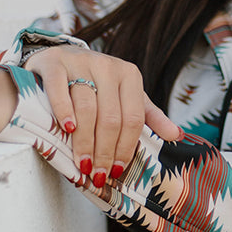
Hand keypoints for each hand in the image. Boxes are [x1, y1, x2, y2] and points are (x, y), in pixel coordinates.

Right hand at [23, 47, 181, 185]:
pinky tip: (66, 129)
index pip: (133, 119)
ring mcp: (80, 62)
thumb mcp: (126, 96)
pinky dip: (63, 111)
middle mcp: (107, 66)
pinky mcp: (55, 63)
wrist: (62, 57)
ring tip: (82, 163)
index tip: (117, 171)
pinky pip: (59, 89)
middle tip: (98, 173)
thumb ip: (149, 116)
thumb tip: (177, 135)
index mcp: (130, 75)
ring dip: (84, 141)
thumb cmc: (97, 83)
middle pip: (110, 118)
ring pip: (86, 108)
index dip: (125, 148)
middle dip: (104, 151)